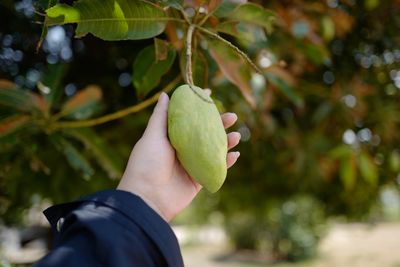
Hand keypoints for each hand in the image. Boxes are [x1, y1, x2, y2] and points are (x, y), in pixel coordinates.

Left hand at [117, 91, 240, 221]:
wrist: (147, 198)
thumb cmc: (146, 164)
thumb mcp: (152, 136)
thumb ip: (161, 116)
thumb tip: (165, 94)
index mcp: (170, 137)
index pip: (188, 118)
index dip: (199, 107)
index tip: (210, 94)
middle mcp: (182, 149)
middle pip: (205, 132)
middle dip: (219, 123)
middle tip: (232, 116)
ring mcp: (191, 165)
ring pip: (213, 149)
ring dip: (227, 141)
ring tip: (236, 135)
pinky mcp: (199, 180)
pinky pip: (216, 168)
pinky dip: (227, 162)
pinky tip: (235, 154)